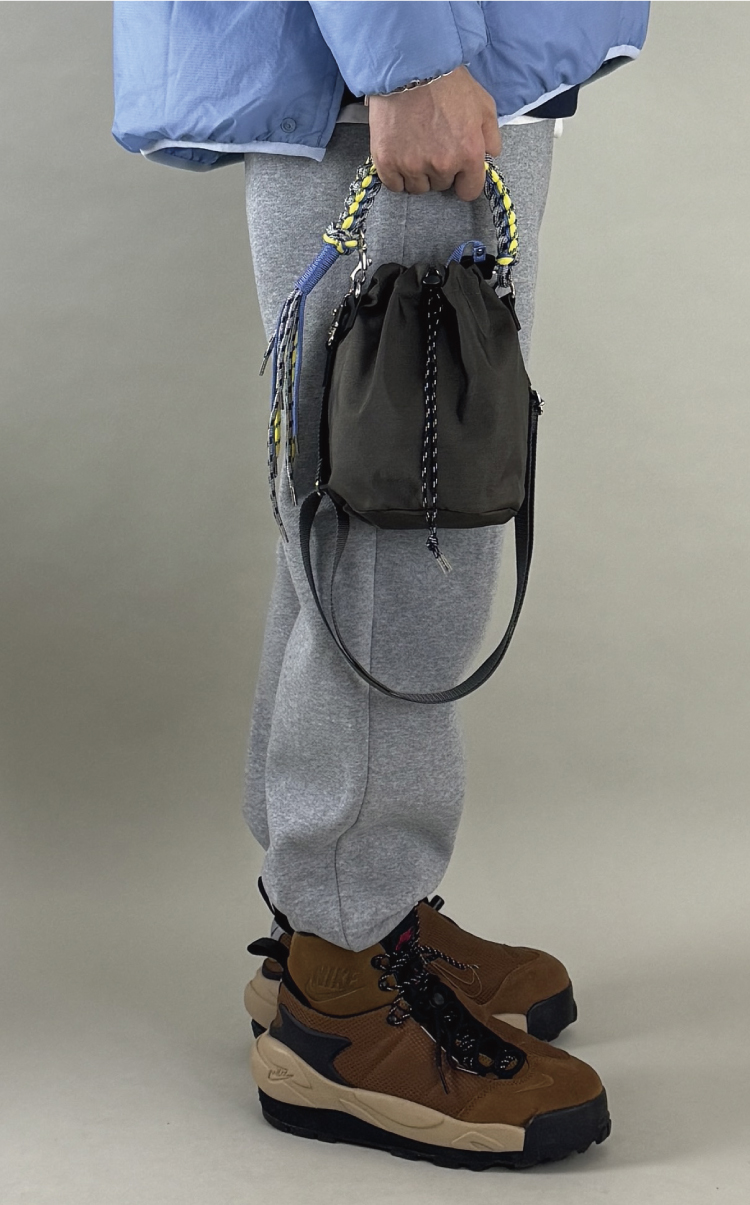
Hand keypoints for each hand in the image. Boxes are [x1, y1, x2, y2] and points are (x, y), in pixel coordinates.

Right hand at [367, 65, 500, 200]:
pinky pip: (394, 184)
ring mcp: (413, 165)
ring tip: (415, 145)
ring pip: (418, 187)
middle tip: (433, 143)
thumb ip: (491, 137)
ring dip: (418, 173)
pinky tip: (400, 155)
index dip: (463, 180)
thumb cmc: (447, 81)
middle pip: (441, 186)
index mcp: (469, 154)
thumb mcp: (484, 105)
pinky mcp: (388, 161)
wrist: (411, 65)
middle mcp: (442, 164)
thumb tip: (490, 156)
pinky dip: (397, 174)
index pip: (469, 191)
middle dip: (439, 170)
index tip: (457, 172)